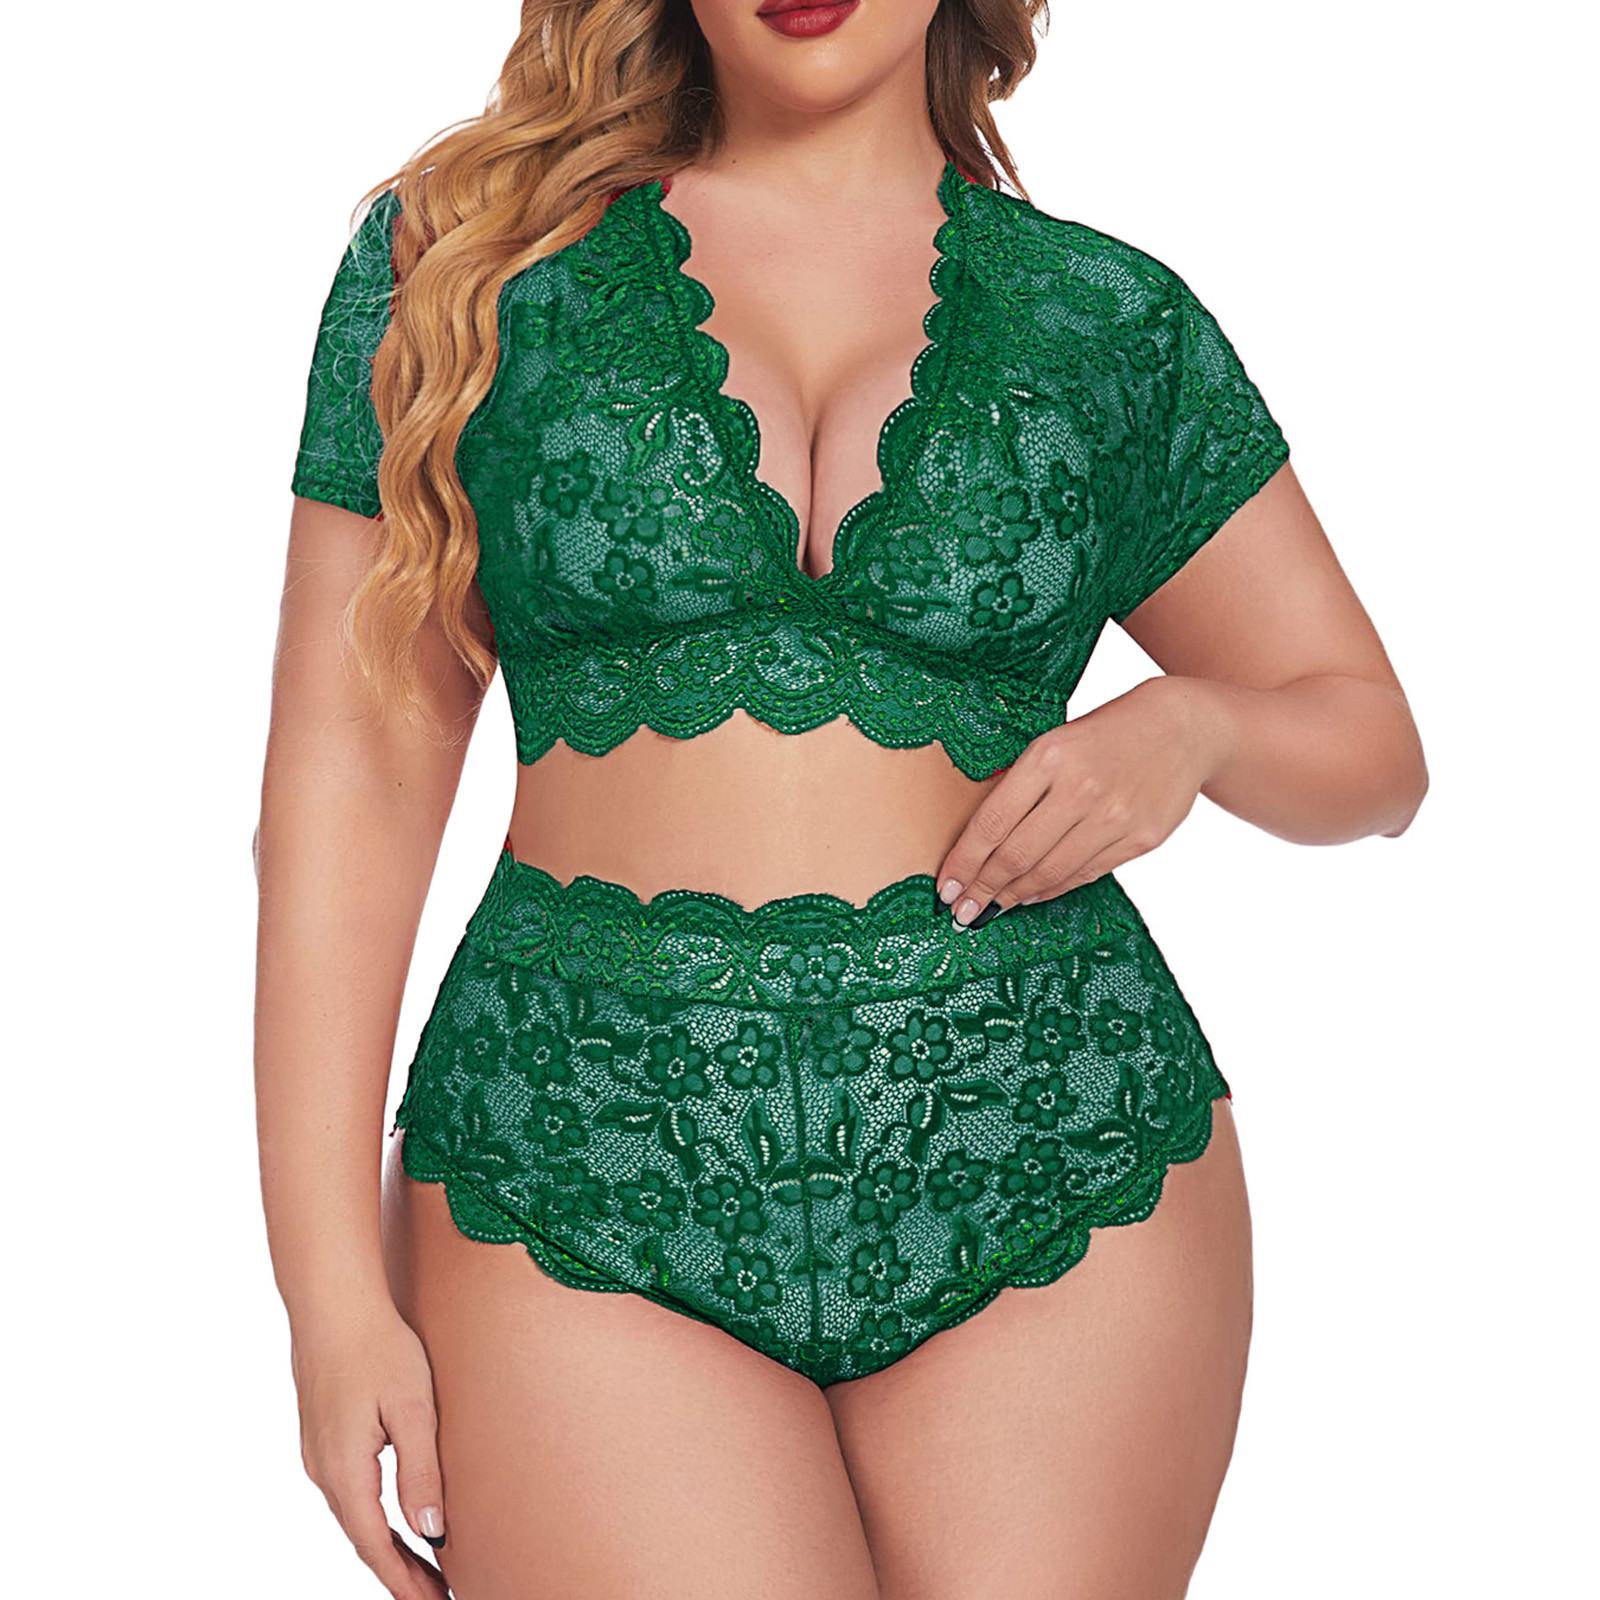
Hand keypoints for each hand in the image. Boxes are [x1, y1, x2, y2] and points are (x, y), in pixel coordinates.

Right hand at [291, 1301, 449, 1598]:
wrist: (332, 1302)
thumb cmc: (377, 1347)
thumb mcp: (413, 1408)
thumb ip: (422, 1473)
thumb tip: (433, 1533)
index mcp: (345, 1470)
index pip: (376, 1546)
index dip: (404, 1581)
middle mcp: (323, 1471)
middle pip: (363, 1539)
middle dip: (399, 1573)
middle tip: (436, 1596)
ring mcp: (317, 1455)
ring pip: (355, 1517)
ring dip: (387, 1546)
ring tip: (425, 1568)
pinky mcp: (322, 1437)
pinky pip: (349, 1493)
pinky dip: (373, 1518)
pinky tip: (395, 1518)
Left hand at [935, 677, 1229, 925]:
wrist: (1183, 727)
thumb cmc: (1105, 734)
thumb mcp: (1054, 742)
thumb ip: (1019, 783)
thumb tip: (976, 838)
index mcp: (1049, 757)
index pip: (992, 824)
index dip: (964, 862)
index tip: (945, 888)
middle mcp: (1081, 788)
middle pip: (1017, 855)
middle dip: (982, 889)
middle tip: (961, 911)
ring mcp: (1114, 817)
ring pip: (1050, 872)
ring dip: (1014, 896)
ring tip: (992, 909)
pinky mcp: (1141, 839)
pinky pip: (1085, 874)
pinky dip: (1053, 889)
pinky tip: (1032, 896)